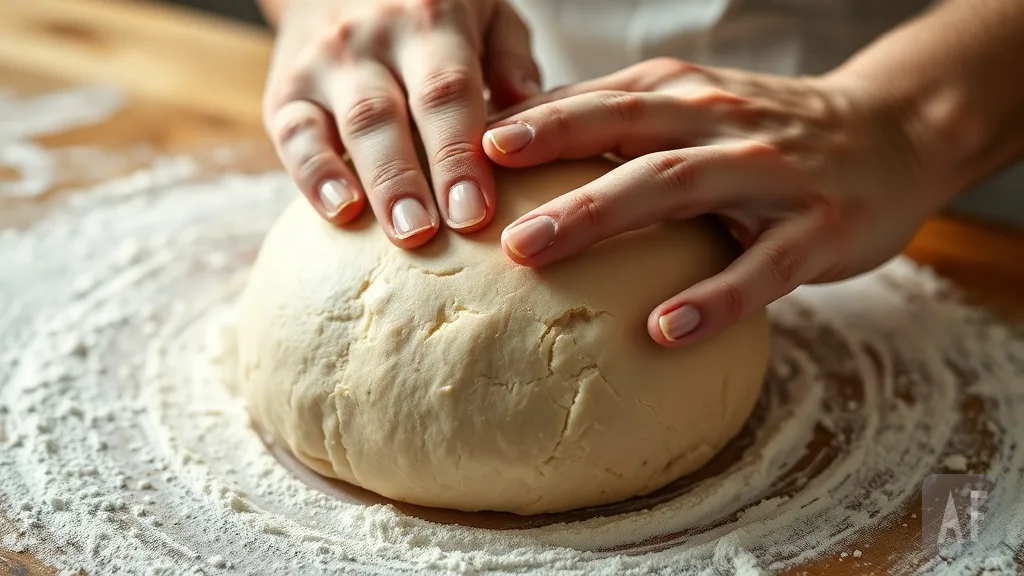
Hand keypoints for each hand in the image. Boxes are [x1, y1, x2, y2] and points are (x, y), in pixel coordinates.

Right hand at [262, 0, 539, 247]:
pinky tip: (339, 214)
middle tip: (431, 234)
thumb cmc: (430, 8)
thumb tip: (531, 116)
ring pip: (347, 127)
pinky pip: (293, 135)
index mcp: (429, 20)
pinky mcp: (286, 92)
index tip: (475, 212)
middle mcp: (371, 39)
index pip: (445, 91)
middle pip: (390, 116)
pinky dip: (313, 176)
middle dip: (411, 179)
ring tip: (401, 235)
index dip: (458, 153)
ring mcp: (324, 65)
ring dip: (375, 185)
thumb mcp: (484, 9)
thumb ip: (510, 55)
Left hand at [482, 58, 951, 347]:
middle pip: (623, 136)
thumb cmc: (767, 129)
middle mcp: (720, 122)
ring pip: (676, 187)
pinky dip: (712, 297)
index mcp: (682, 93)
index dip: (526, 124)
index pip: (593, 101)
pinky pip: (760, 269)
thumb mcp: (695, 106)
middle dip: (548, 164)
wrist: (893, 131)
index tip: (458, 155)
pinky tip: (663, 328)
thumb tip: (516, 138)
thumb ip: (617, 119)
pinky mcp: (818, 230)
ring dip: (601, 216)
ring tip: (535, 253)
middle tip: (479, 207)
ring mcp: (771, 174)